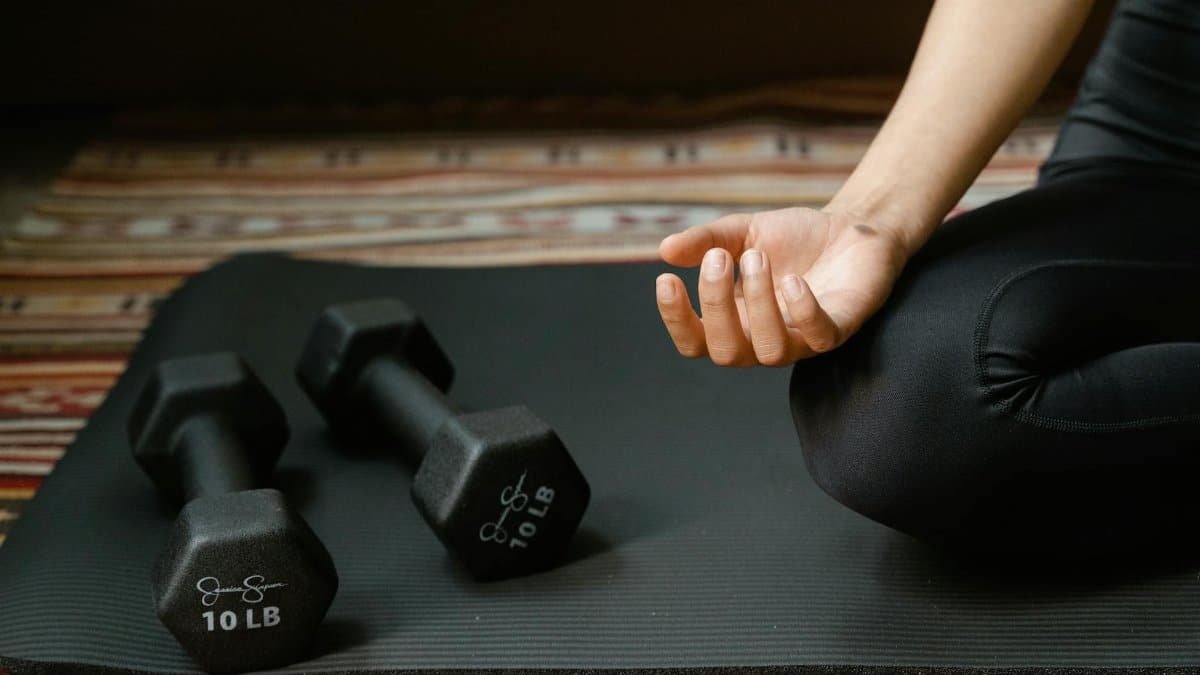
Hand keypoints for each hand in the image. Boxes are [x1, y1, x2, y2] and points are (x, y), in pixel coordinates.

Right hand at [655, 207, 909, 366]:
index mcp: (735, 322)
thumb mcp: (742, 231)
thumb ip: (705, 241)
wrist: (852, 228)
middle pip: (726, 353)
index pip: (695, 343)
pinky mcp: (839, 329)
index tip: (667, 279)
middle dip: (716, 305)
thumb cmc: (794, 238)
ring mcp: (802, 340)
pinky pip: (817, 337)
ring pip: (769, 351)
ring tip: (757, 256)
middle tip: (720, 257)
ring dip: (758, 302)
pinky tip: (793, 279)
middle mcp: (764, 339)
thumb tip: (664, 249)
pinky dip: (802, 310)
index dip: (677, 320)